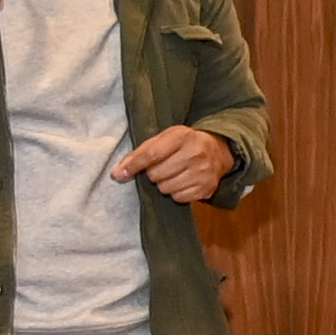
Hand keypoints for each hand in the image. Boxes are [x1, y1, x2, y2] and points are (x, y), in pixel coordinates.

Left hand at [109, 126, 239, 207]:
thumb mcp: (164, 140)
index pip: (152, 154)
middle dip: (153, 174)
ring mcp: (203, 172)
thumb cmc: (184, 144)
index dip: (134, 166)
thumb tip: (117, 175)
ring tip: (172, 174)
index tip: (119, 175)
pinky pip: (178, 198)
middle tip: (161, 168)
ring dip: (164, 184)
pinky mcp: (207, 188)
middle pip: (157, 174)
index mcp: (183, 136)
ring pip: (166, 189)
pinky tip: (182, 182)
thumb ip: (140, 154)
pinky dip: (176, 193)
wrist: (217, 151)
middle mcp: (196, 153)